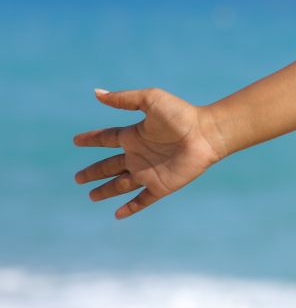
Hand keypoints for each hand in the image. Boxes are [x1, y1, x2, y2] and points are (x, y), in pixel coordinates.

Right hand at [73, 87, 226, 219]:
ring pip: (121, 184)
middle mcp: (139, 155)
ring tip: (91, 196)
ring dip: (106, 190)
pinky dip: (130, 208)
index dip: (92, 139)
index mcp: (135, 135)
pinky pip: (142, 200)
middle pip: (110, 165)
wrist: (206, 134)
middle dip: (94, 172)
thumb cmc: (181, 115)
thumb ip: (124, 99)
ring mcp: (149, 172)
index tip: (76, 140)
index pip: (107, 139)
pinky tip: (118, 214)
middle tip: (77, 178)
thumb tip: (97, 93)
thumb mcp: (150, 101)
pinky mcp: (161, 186)